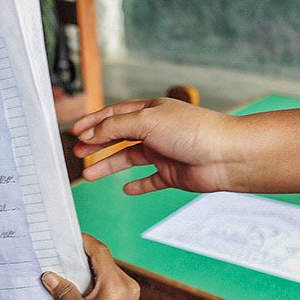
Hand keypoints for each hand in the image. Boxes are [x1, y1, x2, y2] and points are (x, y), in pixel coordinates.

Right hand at [41, 235, 139, 299]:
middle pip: (104, 259)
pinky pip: (110, 281)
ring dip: (89, 267)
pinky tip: (79, 282)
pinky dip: (95, 278)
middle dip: (83, 254)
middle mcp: (127, 285)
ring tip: (68, 266)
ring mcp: (130, 293)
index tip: (68, 237)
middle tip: (63, 251)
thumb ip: (62, 288)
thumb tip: (48, 274)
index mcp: (116, 285)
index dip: (84, 241)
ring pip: (107, 269)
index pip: (100, 252)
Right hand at [71, 98, 252, 194]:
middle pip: (118, 137)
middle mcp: (156, 130)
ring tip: (89, 175)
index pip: (114, 115)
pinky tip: (126, 189)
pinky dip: (137, 185)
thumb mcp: (146, 121)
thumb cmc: (192, 131)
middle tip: (77, 154)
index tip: (74, 132)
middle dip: (96, 145)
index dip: (93, 123)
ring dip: (108, 166)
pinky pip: (150, 180)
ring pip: (129, 159)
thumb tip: (92, 134)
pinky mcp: (172, 174)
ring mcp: (163, 152)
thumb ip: (116, 127)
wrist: (225, 155)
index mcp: (150, 111)